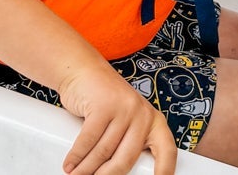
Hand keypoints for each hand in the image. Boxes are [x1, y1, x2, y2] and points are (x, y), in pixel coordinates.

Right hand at [56, 61, 175, 174]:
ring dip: (86, 169)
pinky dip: (77, 156)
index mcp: (154, 122)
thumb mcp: (126, 122)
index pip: (167, 151)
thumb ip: (128, 143)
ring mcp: (124, 108)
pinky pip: (88, 140)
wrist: (86, 72)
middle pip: (126, 159)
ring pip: (104, 151)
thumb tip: (116, 173)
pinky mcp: (103, 105)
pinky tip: (70, 164)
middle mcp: (143, 115)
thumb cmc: (105, 103)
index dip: (165, 171)